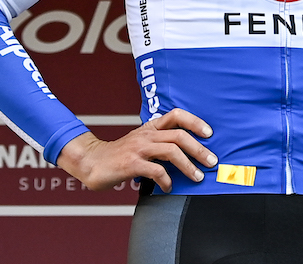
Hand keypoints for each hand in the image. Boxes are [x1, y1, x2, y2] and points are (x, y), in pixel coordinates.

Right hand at [57, 108, 215, 192]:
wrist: (90, 162)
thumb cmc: (120, 155)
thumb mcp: (141, 142)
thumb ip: (160, 143)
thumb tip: (189, 154)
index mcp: (150, 127)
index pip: (176, 115)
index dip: (195, 122)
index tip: (210, 134)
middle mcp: (146, 135)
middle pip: (180, 136)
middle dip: (200, 149)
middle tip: (212, 162)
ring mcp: (138, 148)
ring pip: (171, 151)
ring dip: (189, 166)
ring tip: (198, 177)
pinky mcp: (131, 164)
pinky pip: (156, 170)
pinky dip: (166, 179)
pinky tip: (169, 187)